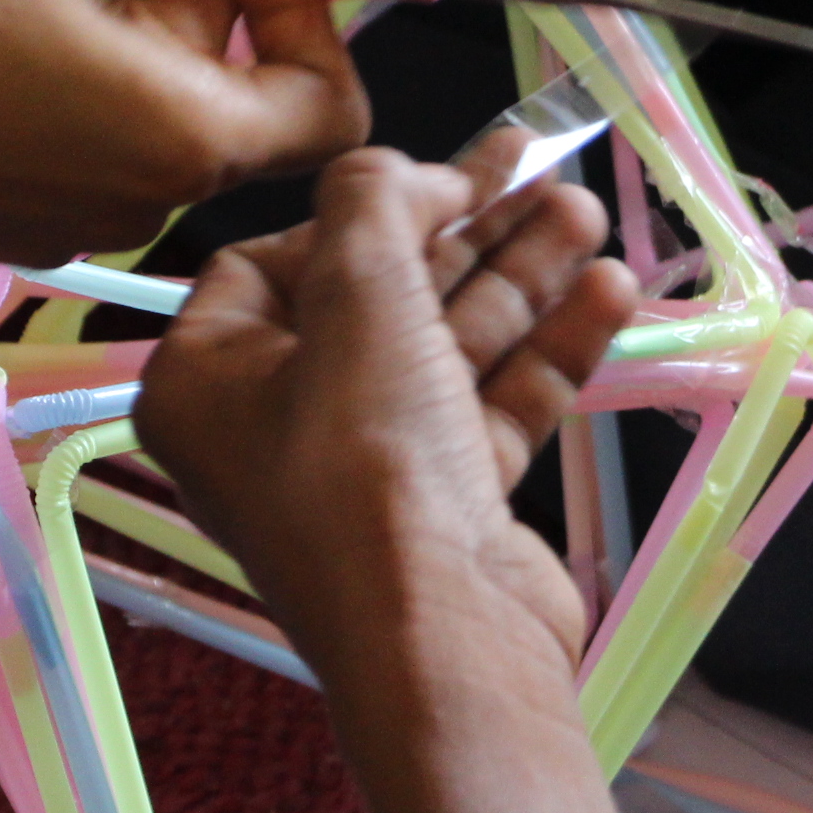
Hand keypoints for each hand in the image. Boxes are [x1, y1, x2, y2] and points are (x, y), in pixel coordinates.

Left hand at [138, 147, 633, 668]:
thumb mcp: (359, 301)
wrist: (442, 642)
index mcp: (206, 382)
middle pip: (372, 297)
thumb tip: (387, 170)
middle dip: (463, 234)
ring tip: (585, 214)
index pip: (269, 263)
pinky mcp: (442, 508)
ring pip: (442, 348)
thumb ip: (370, 207)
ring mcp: (362, 472)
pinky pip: (488, 407)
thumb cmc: (367, 464)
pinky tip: (606, 292)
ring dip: (516, 278)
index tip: (439, 178)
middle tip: (540, 171)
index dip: (357, 212)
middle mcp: (272, 427)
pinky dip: (542, 351)